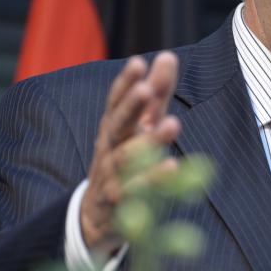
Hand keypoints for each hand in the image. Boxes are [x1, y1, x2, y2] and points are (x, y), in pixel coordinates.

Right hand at [80, 51, 181, 254]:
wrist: (96, 215)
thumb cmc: (126, 157)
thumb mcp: (142, 124)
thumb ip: (157, 92)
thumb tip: (167, 56)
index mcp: (114, 127)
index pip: (116, 101)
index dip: (125, 83)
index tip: (138, 62)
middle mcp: (109, 148)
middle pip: (118, 125)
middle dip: (131, 106)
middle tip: (147, 89)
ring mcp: (112, 176)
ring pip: (127, 158)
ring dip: (149, 142)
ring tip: (173, 124)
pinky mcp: (121, 204)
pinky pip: (137, 191)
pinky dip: (153, 181)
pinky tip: (172, 167)